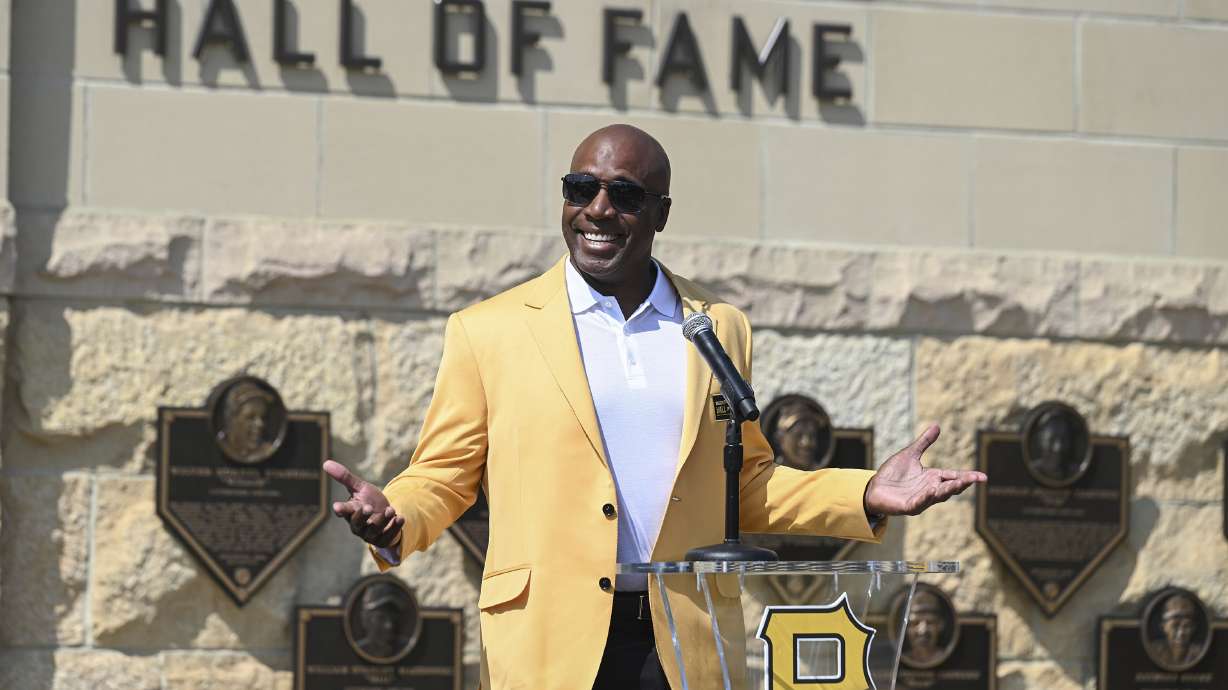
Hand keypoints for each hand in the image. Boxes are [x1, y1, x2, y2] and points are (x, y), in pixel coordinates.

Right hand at [323, 460, 404, 548]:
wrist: (387, 514)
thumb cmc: (369, 500)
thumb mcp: (360, 487)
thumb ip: (345, 477)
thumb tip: (325, 463)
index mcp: (350, 512)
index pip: (344, 511)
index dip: (341, 509)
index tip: (337, 507)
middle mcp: (358, 525)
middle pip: (357, 523)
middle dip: (362, 516)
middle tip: (368, 507)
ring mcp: (370, 534)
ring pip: (373, 530)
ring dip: (382, 520)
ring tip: (390, 509)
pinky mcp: (383, 539)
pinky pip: (388, 536)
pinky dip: (394, 528)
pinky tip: (400, 517)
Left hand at [863, 425, 986, 516]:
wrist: (874, 487)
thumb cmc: (893, 473)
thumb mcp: (910, 454)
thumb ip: (924, 442)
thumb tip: (937, 425)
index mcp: (932, 478)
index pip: (954, 476)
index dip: (968, 476)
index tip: (983, 476)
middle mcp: (930, 489)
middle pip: (950, 487)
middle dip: (963, 483)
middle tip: (976, 479)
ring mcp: (921, 499)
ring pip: (938, 495)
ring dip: (949, 490)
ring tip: (961, 483)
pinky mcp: (909, 506)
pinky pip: (919, 503)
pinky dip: (926, 497)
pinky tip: (931, 491)